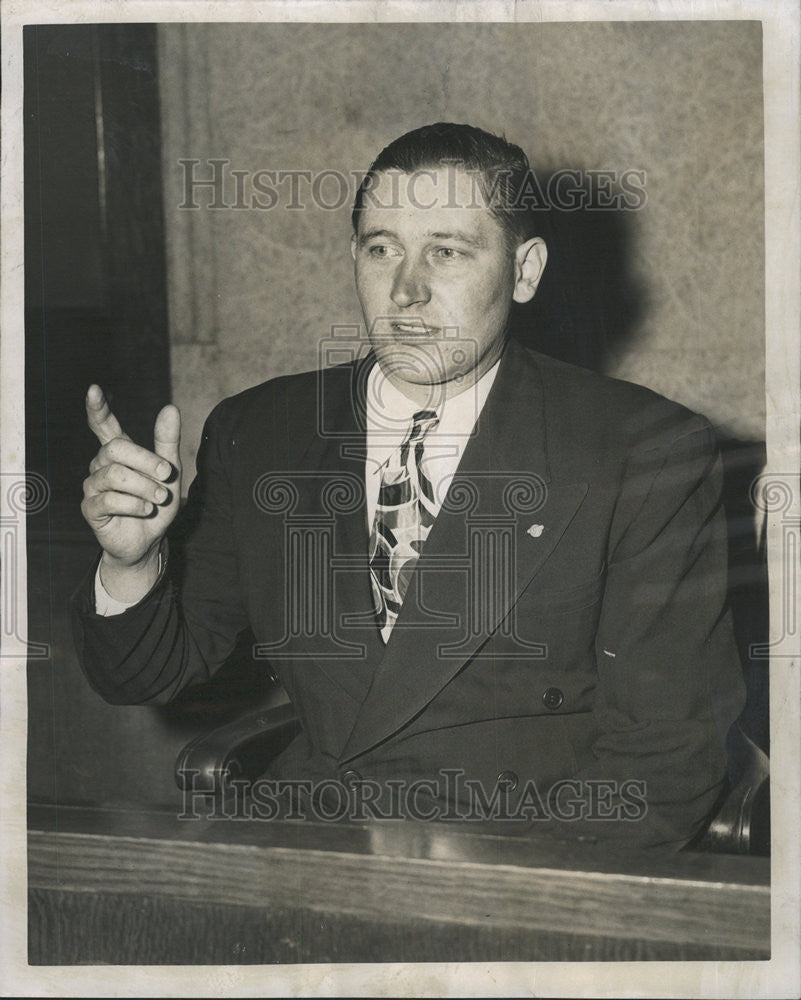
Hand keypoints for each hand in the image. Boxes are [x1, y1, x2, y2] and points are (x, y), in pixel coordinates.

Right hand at [81, 385, 181, 596]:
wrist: (150, 541)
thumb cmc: (156, 502)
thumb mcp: (170, 473)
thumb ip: (167, 442)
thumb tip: (170, 408)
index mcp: (119, 452)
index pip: (103, 425)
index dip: (98, 408)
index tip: (94, 390)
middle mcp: (101, 464)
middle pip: (116, 449)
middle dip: (145, 461)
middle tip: (167, 476)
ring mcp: (93, 486)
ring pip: (115, 475)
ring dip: (144, 486)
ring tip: (159, 498)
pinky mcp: (91, 508)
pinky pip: (109, 499)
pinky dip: (134, 504)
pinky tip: (145, 509)